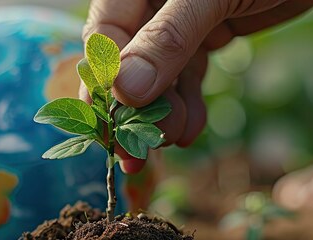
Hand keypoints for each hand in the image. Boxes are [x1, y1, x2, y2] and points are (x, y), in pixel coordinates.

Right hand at [81, 0, 312, 172]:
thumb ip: (169, 37)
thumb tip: (125, 91)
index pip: (105, 36)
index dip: (106, 83)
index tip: (115, 126)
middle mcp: (153, 3)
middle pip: (128, 62)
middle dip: (134, 109)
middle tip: (139, 152)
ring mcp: (179, 20)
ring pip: (159, 75)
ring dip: (164, 113)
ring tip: (175, 139)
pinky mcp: (207, 34)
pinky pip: (189, 74)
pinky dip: (189, 104)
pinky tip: (192, 131)